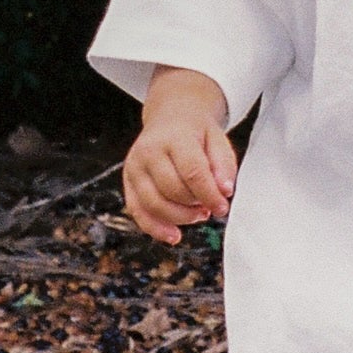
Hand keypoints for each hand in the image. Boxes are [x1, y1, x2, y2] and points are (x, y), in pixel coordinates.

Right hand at [122, 69, 236, 243]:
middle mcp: (149, 151)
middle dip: (195, 205)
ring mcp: (134, 167)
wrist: (170, 118)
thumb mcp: (218, 139)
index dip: (209, 195)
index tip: (223, 207)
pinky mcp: (128, 182)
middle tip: (210, 207)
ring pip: (154, 204)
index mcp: (174, 138)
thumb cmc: (195, 132)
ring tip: (197, 213)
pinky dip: (155, 228)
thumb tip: (225, 191)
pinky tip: (173, 235)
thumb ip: (224, 165)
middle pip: (172, 190)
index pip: (192, 172)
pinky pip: (138, 211)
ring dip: (180, 218)